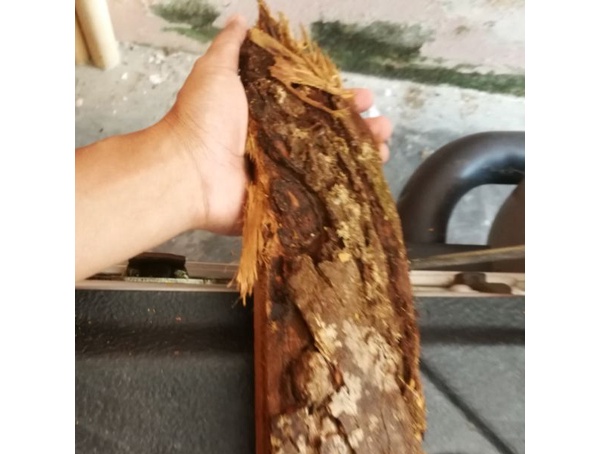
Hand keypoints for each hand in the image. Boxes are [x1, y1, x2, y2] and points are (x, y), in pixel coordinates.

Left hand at [163, 15, 393, 235]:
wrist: (189, 171)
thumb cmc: (203, 119)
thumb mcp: (216, 72)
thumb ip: (232, 47)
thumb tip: (242, 19)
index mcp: (271, 113)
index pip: (316, 103)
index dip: (340, 99)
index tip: (362, 97)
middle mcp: (282, 143)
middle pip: (330, 135)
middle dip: (360, 129)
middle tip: (381, 126)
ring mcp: (286, 174)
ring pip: (331, 165)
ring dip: (360, 157)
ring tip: (382, 150)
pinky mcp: (286, 201)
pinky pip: (320, 196)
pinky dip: (345, 191)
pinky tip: (367, 182)